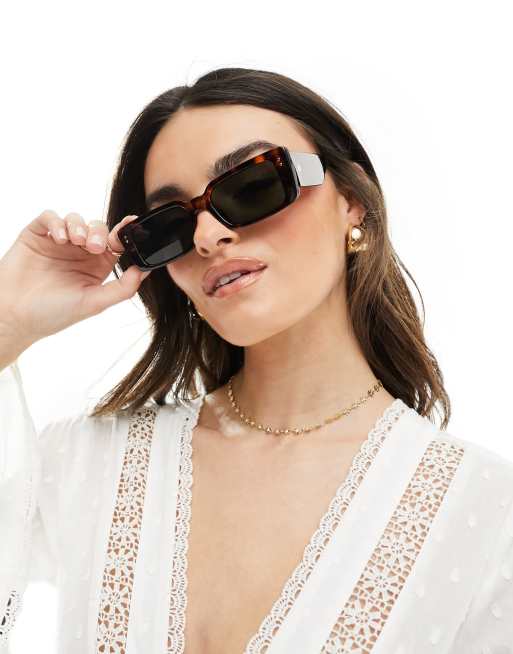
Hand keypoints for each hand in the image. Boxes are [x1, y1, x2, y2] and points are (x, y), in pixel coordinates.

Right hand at [0, 209, 149, 347]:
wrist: (14, 316)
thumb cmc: (53, 313)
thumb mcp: (94, 303)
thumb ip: (122, 288)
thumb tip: (146, 270)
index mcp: (97, 266)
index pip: (116, 244)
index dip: (125, 233)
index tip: (133, 225)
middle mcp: (80, 252)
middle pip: (98, 228)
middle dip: (100, 233)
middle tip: (95, 246)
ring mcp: (58, 242)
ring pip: (76, 219)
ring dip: (79, 226)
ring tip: (75, 241)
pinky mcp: (37, 235)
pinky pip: (50, 217)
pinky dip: (57, 222)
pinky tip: (59, 238)